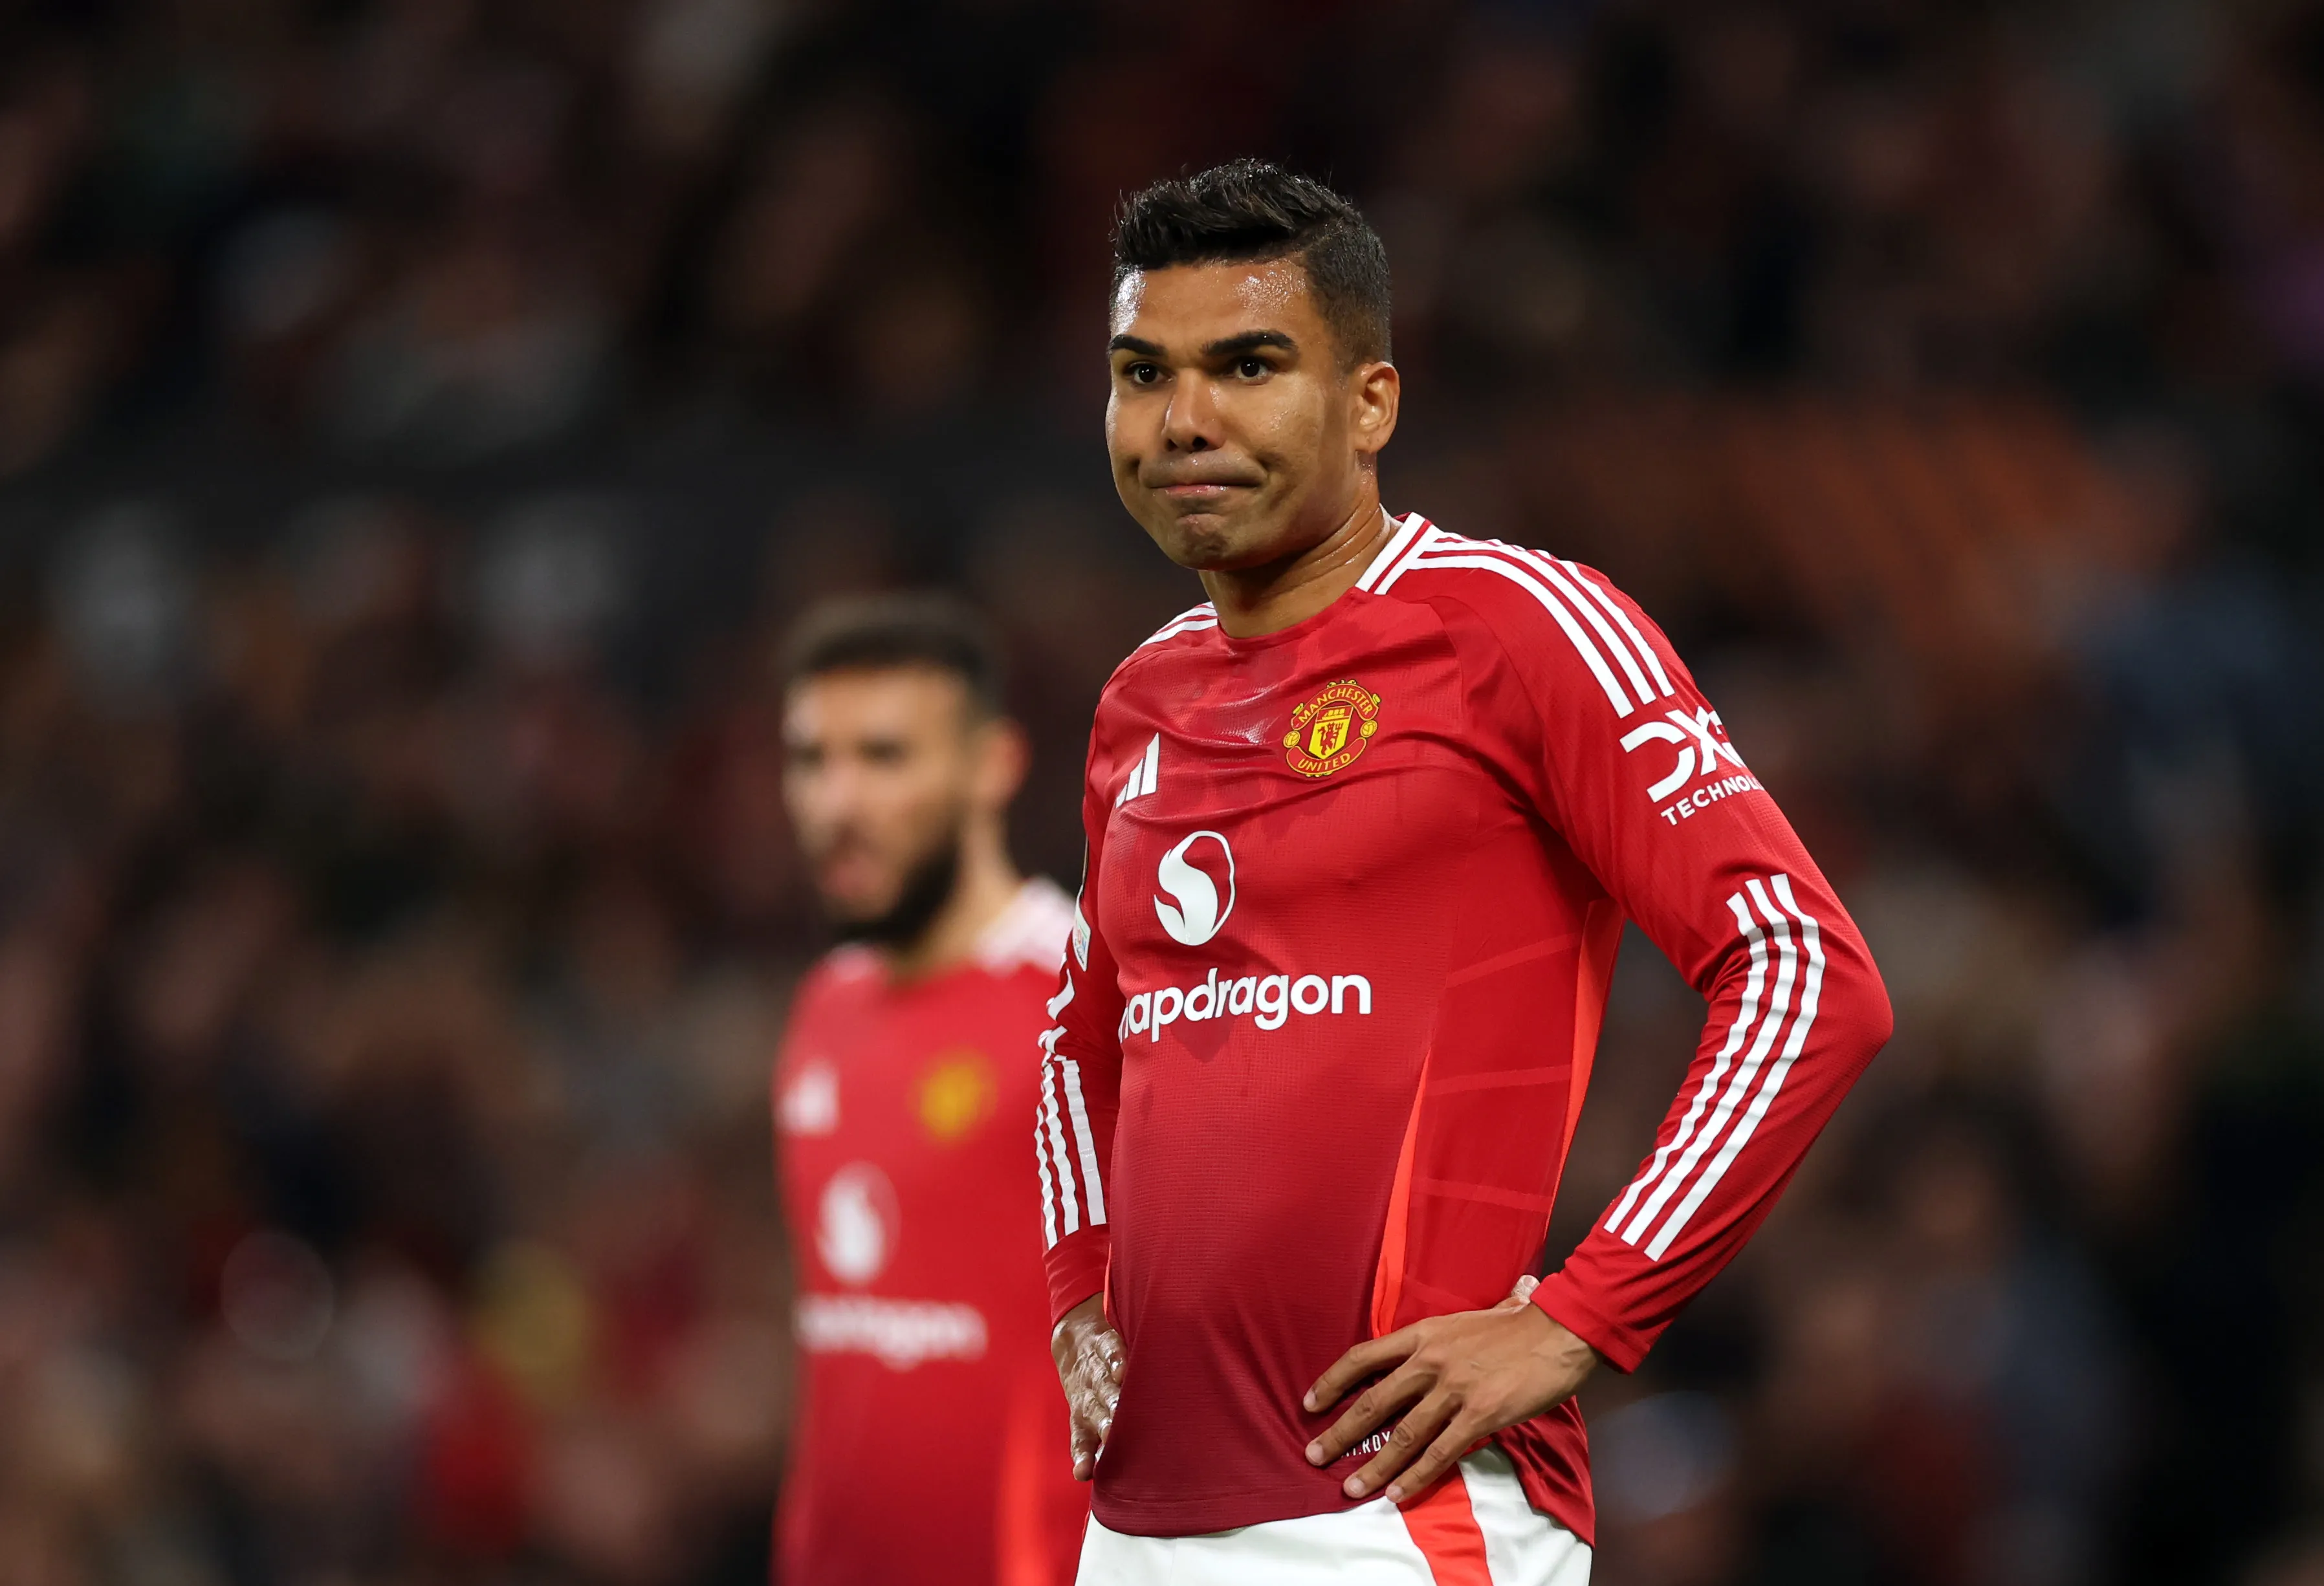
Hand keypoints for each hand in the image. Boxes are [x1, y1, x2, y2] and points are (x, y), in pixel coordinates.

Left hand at [1051, 1294, 1122, 1480]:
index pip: (1081, 1440)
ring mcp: (1096, 1370)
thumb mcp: (1085, 1419)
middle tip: (1110, 1438)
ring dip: (1110, 1398)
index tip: (1082, 1473)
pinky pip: (1112, 1354)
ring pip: (1104, 1386)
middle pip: (1096, 1413)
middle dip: (1103, 1426)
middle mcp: (1088, 1395)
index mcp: (1082, 1416)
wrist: (1074, 1341)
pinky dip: (1116, 1362)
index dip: (1082, 1456)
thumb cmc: (1088, 1390)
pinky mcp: (1106, 1346)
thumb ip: (1091, 1447)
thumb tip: (1090, 1478)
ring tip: (1118, 1410)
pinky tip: (1121, 1371)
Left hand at [1301, 1275, 1599, 1502]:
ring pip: (1402, 1435)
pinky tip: (1397, 1493)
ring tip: (1351, 1489)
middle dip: (1340, 1432)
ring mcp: (1453, 1390)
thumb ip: (1448, 1334)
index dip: (1332, 1381)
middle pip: (1373, 1402)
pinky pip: (1440, 1452)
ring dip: (1374, 1466)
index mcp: (1424, 1334)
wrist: (1560, 1332)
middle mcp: (1430, 1361)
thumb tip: (1433, 1340)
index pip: (1363, 1357)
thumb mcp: (1469, 1319)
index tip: (1310, 1402)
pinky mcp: (1480, 1416)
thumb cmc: (1520, 1324)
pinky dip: (1416, 1476)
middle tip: (1314, 1455)